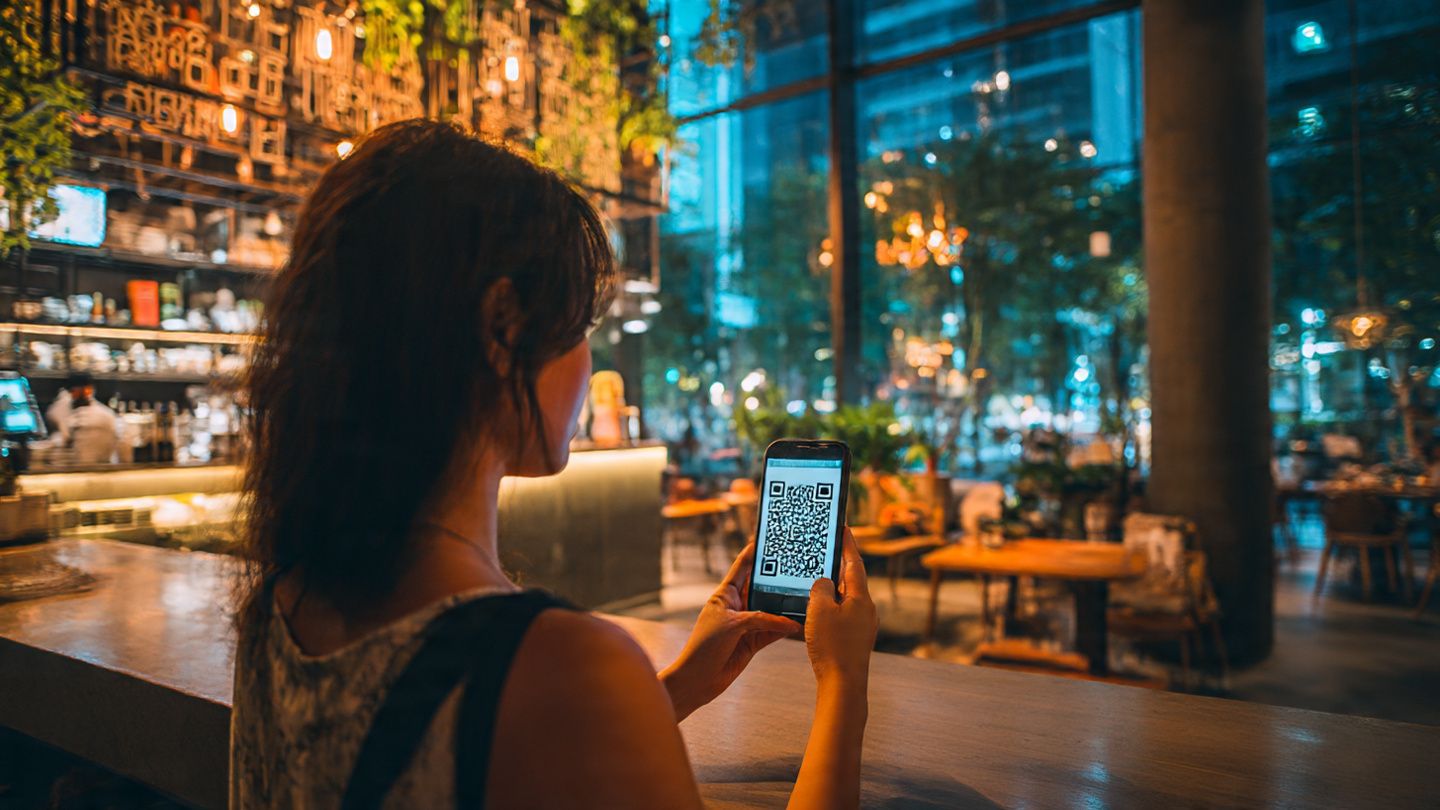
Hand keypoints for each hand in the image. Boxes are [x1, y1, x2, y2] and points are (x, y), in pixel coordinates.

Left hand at [660, 543, 801, 720]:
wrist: (697, 680)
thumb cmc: (705, 646)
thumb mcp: (733, 624)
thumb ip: (762, 619)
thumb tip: (789, 622)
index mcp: (725, 594)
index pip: (742, 567)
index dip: (754, 552)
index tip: (770, 538)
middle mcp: (737, 606)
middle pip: (761, 588)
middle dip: (777, 580)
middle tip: (798, 567)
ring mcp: (746, 625)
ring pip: (771, 611)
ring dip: (785, 606)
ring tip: (804, 595)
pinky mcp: (753, 642)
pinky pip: (773, 631)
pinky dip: (785, 628)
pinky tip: (799, 623)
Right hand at [805, 528, 876, 689]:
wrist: (842, 685)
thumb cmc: (832, 646)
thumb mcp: (820, 610)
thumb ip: (821, 588)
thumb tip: (825, 583)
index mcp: (861, 597)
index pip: (854, 562)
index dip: (847, 544)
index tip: (843, 527)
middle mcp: (866, 609)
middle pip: (851, 580)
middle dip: (837, 566)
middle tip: (824, 550)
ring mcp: (863, 625)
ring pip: (845, 599)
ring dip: (831, 589)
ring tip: (814, 581)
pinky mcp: (855, 639)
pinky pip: (842, 615)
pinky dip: (829, 608)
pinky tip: (816, 612)